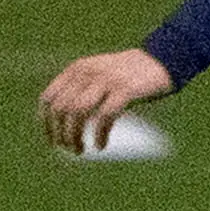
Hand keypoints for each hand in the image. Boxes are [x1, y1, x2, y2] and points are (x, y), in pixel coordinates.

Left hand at [39, 48, 174, 153]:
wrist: (163, 60)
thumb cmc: (130, 75)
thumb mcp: (99, 76)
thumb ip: (82, 92)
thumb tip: (64, 125)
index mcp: (77, 69)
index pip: (48, 98)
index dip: (46, 123)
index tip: (53, 140)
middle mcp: (88, 72)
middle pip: (62, 109)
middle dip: (61, 134)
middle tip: (69, 149)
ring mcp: (106, 80)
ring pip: (78, 113)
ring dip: (75, 136)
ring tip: (80, 150)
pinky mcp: (125, 89)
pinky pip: (104, 117)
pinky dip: (99, 135)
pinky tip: (100, 145)